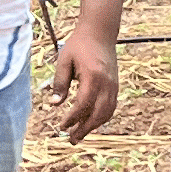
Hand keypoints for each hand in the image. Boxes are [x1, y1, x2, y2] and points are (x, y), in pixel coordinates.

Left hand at [50, 14, 120, 141]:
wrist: (100, 31)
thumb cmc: (79, 44)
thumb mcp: (64, 60)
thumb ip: (60, 82)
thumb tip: (54, 104)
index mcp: (92, 77)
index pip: (83, 105)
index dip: (72, 118)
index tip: (62, 126)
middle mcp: (106, 83)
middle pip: (97, 114)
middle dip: (84, 129)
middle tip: (71, 140)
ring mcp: (114, 85)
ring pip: (107, 113)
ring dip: (94, 126)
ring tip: (80, 134)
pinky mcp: (116, 85)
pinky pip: (111, 106)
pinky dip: (102, 117)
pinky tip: (92, 122)